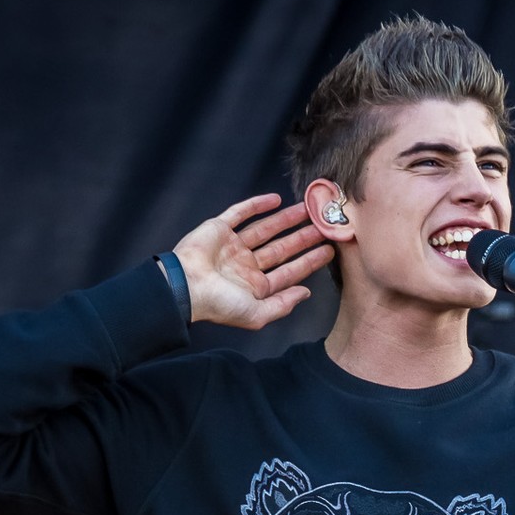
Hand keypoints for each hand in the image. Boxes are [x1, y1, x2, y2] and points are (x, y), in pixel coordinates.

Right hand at [173, 194, 334, 328]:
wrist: (184, 286)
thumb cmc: (218, 304)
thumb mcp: (257, 314)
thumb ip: (283, 305)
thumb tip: (306, 293)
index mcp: (255, 285)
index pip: (289, 271)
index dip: (310, 261)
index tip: (330, 250)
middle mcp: (246, 265)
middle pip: (282, 248)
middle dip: (303, 238)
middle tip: (324, 226)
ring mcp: (232, 246)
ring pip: (265, 229)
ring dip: (286, 220)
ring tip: (308, 210)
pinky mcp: (218, 229)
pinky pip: (240, 213)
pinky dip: (257, 205)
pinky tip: (276, 200)